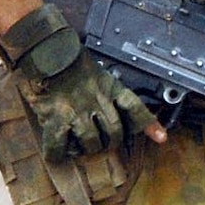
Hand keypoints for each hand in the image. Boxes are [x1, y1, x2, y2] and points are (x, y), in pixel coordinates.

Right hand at [0, 4, 165, 161]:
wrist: (43, 49)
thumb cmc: (69, 61)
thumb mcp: (98, 72)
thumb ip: (107, 90)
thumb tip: (116, 108)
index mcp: (109, 88)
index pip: (135, 107)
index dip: (150, 124)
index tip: (161, 137)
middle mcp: (97, 100)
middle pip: (115, 131)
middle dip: (112, 142)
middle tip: (104, 143)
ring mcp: (77, 110)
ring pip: (92, 141)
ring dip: (88, 149)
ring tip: (82, 148)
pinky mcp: (54, 117)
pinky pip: (59, 144)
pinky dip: (58, 153)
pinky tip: (57, 154)